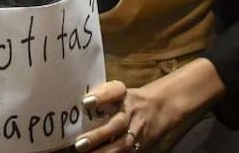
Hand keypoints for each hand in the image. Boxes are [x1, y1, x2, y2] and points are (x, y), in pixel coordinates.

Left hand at [75, 61, 223, 151]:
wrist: (163, 106)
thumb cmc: (131, 99)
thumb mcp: (119, 91)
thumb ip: (101, 96)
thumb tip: (75, 103)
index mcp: (125, 95)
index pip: (114, 91)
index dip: (101, 96)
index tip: (85, 102)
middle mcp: (132, 112)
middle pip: (116, 123)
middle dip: (98, 135)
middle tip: (79, 143)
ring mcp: (138, 130)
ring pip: (122, 144)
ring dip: (105, 151)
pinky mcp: (142, 145)